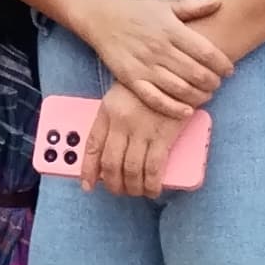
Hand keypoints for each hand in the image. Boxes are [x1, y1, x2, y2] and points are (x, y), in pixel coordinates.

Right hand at [77, 0, 230, 118]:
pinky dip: (173, 107)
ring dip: (198, 96)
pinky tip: (186, 110)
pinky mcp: (131, 79)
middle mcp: (159, 48)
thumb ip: (192, 6)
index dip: (222, 64)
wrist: (102, 17)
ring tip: (206, 96)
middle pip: (195, 72)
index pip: (205, 51)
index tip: (229, 70)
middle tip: (218, 84)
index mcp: (171, 30)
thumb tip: (219, 2)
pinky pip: (155, 98)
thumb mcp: (165, 5)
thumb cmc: (137, 11)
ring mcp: (145, 65)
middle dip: (213, 82)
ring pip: (179, 88)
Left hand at [80, 78, 190, 197]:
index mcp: (108, 110)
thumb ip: (112, 121)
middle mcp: (121, 122)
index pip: (92, 145)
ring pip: (131, 169)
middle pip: (111, 163)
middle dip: (113, 183)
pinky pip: (153, 168)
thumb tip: (107, 154)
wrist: (176, 73)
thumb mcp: (121, 97)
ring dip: (132, 187)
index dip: (88, 169)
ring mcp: (142, 130)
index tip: (87, 185)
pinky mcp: (163, 135)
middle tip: (117, 190)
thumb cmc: (148, 86)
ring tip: (135, 192)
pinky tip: (152, 189)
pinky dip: (150, 184)